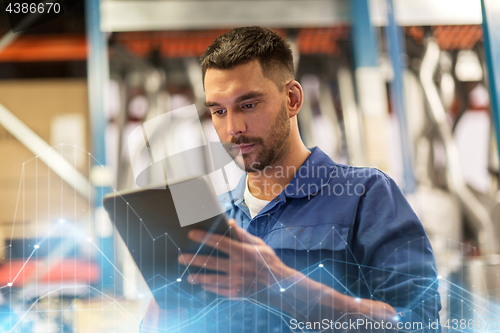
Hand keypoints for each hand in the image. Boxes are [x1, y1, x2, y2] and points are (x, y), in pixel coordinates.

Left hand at [178, 219, 292, 299]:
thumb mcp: (259, 245)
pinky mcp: (236, 293)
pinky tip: (203, 285)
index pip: (219, 242)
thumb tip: (229, 222)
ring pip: (211, 279)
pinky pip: (218, 290)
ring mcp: (236, 282)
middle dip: (193, 260)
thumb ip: (242, 235)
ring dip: (198, 278)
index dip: (204, 237)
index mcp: (243, 252)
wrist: (279, 285)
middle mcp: (237, 267)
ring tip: (189, 276)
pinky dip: (210, 288)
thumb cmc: (268, 261)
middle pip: (210, 262)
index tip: (191, 234)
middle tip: (181, 258)